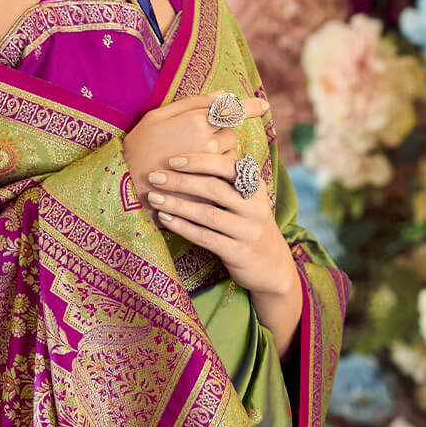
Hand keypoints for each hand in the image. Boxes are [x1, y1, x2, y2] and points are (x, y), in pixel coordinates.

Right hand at [122, 92, 268, 204]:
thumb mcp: (157, 116)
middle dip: (219, 135)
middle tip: (195, 142)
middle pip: (230, 134)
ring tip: (194, 161)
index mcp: (196, 121)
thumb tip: (223, 94)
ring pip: (229, 157)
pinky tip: (201, 177)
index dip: (250, 107)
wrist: (125, 185)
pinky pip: (224, 178)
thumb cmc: (138, 145)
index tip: (263, 106)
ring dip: (219, 157)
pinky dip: (217, 176)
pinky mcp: (208, 189)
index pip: (233, 110)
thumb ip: (193, 103)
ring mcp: (210, 168)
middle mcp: (208, 143)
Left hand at [145, 150, 297, 299]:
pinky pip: (205, 237)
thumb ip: (226, 181)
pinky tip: (164, 219)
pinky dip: (182, 227)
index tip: (172, 160)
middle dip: (180, 181)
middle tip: (154, 177)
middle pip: (213, 189)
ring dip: (176, 204)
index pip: (227, 167)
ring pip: (207, 214)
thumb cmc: (248, 224)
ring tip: (153, 197)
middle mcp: (254, 207)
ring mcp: (248, 231)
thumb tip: (185, 160)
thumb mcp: (246, 200)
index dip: (199, 161)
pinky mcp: (239, 253)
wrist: (272, 266)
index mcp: (255, 187)